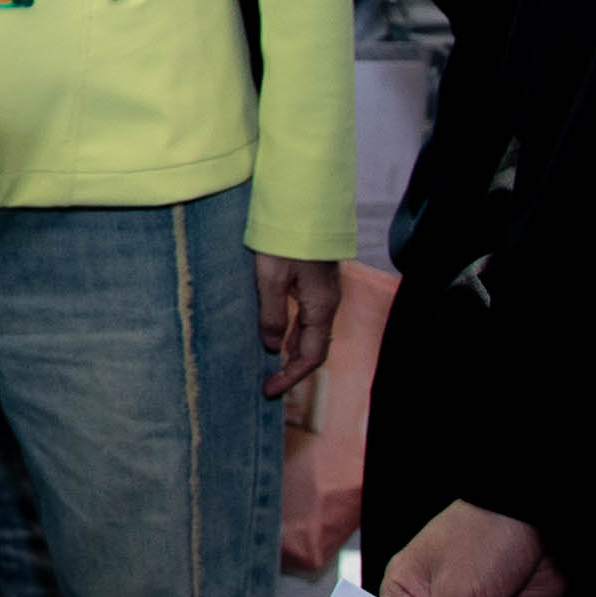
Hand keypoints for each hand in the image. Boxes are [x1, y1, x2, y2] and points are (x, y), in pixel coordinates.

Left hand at [255, 252, 341, 400]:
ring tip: (269, 366)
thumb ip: (272, 315)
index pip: (310, 356)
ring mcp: (323, 293)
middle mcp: (327, 304)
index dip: (291, 377)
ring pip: (310, 332)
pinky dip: (293, 332)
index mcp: (321, 308)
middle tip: (268, 384)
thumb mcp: (271, 279)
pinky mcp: (315, 282)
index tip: (269, 390)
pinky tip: (277, 336)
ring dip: (292, 351)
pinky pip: (306, 317)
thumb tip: (272, 347)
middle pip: (313, 348)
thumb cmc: (285, 240)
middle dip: (292, 369)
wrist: (302, 205)